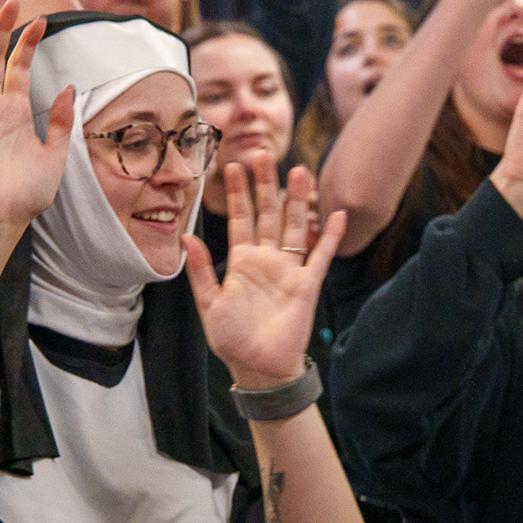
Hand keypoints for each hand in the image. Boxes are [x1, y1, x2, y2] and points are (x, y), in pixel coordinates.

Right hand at [0, 0, 74, 231]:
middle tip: (9, 0)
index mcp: (15, 111)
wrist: (3, 221)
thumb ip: (60, 122)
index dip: (27, 43)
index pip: (19, 66)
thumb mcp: (54, 155)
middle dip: (1, 30)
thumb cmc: (27, 194)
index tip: (41, 19)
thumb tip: (68, 87)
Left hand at [185, 155, 345, 390]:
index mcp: (242, 262)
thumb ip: (201, 269)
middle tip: (263, 153)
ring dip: (298, 200)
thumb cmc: (233, 340)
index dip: (237, 194)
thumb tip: (186, 237)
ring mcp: (289, 270)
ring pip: (294, 226)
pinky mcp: (308, 284)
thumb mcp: (210, 303)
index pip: (241, 219)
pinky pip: (321, 255)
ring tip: (299, 170)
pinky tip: (336, 214)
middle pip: (269, 214)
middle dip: (266, 185)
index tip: (232, 166)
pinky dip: (329, 235)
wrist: (259, 369)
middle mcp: (266, 260)